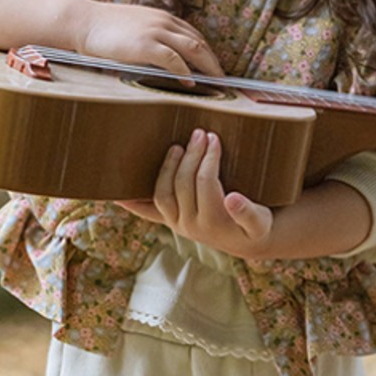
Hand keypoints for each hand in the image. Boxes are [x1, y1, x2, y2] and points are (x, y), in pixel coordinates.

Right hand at [78, 4, 223, 77]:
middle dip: (214, 62)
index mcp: (163, 18)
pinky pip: (173, 59)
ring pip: (192, 48)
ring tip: (216, 83)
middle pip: (199, 42)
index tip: (216, 68)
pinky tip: (192, 83)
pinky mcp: (146, 45)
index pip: (194, 35)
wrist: (84, 22)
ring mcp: (155, 32)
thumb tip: (166, 63)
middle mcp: (164, 22)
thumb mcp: (136, 30)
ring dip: (207, 67)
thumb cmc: (105, 31)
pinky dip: (186, 71)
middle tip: (224, 81)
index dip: (208, 53)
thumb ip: (153, 40)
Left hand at [118, 129, 274, 257]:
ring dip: (167, 167)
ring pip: (162, 193)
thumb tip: (232, 198)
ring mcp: (176, 223)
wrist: (248, 242)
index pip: (206, 183)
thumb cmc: (256, 225)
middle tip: (201, 134)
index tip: (214, 138)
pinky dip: (130, 200)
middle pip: (183, 184)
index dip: (209, 159)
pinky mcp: (168, 220)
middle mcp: (190, 226)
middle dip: (192, 156)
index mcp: (213, 222)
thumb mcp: (259, 222)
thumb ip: (248, 212)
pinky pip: (145, 210)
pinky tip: (116, 191)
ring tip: (178, 147)